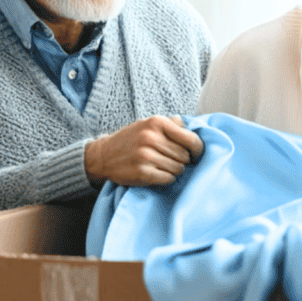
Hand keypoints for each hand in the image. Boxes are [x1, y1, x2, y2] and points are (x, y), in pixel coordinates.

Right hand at [84, 116, 203, 188]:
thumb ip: (171, 123)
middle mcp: (151, 137)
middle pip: (185, 155)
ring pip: (178, 168)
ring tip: (164, 166)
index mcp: (157, 122)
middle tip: (174, 160)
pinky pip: (168, 178)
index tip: (196, 154)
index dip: (198, 149)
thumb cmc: (130, 139)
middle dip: (184, 160)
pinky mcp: (142, 172)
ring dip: (175, 170)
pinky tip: (159, 173)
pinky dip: (167, 178)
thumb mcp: (148, 123)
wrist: (103, 155)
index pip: (191, 139)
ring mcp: (146, 155)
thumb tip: (193, 129)